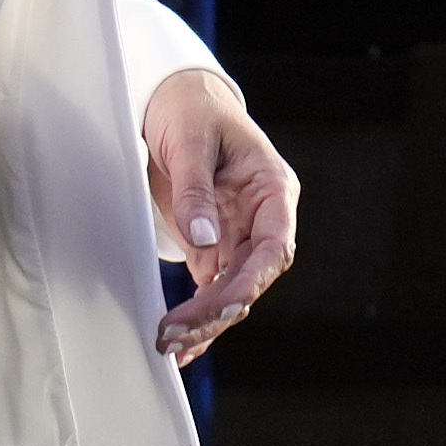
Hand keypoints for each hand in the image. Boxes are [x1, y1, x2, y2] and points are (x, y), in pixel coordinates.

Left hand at [143, 69, 301, 360]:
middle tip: (176, 333)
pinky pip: (211, 285)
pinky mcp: (212, 242)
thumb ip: (196, 190)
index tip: (227, 304)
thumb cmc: (190, 111)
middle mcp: (262, 218)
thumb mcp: (190, 141)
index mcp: (272, 190)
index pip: (275, 247)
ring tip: (170, 344)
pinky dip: (197, 313)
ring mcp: (238, 233)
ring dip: (204, 319)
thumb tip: (204, 239)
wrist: (174, 101)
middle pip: (251, 277)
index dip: (254, 280)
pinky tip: (182, 342)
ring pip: (230, 288)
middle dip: (217, 310)